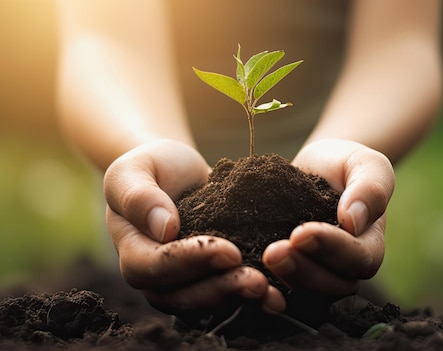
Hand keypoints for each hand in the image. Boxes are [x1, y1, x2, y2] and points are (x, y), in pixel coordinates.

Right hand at [103, 139, 285, 315]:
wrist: (179, 173)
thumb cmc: (153, 167)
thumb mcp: (136, 169)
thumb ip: (139, 196)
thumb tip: (164, 227)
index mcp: (133, 252)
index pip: (156, 267)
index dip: (191, 261)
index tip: (228, 250)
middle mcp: (156, 278)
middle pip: (183, 296)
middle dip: (221, 290)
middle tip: (256, 281)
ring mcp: (185, 284)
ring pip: (208, 304)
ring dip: (239, 299)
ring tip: (271, 291)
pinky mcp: (212, 281)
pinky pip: (229, 297)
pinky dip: (253, 299)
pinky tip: (280, 294)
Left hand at [263, 139, 393, 298]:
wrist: (314, 167)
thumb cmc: (345, 164)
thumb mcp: (365, 164)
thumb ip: (370, 188)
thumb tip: (354, 220)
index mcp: (369, 245)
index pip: (359, 258)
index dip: (332, 248)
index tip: (302, 232)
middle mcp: (345, 268)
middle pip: (332, 285)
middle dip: (303, 270)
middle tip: (274, 252)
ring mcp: (316, 274)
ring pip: (306, 294)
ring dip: (285, 279)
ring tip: (264, 257)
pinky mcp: (288, 273)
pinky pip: (280, 289)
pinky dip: (266, 286)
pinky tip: (246, 272)